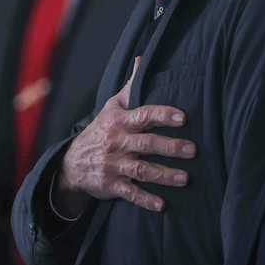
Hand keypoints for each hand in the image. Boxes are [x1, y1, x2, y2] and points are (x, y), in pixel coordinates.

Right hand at [53, 57, 195, 214]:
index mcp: (120, 121)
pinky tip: (162, 205)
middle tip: (194, 150)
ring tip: (186, 178)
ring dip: (164, 175)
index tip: (183, 118)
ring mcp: (113, 164)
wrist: (70, 164)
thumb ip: (132, 87)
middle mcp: (116, 142)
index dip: (163, 115)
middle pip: (146, 144)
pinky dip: (145, 199)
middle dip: (170, 147)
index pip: (144, 114)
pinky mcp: (110, 185)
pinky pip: (130, 193)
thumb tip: (143, 59)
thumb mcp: (112, 107)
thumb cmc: (101, 130)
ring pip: (141, 170)